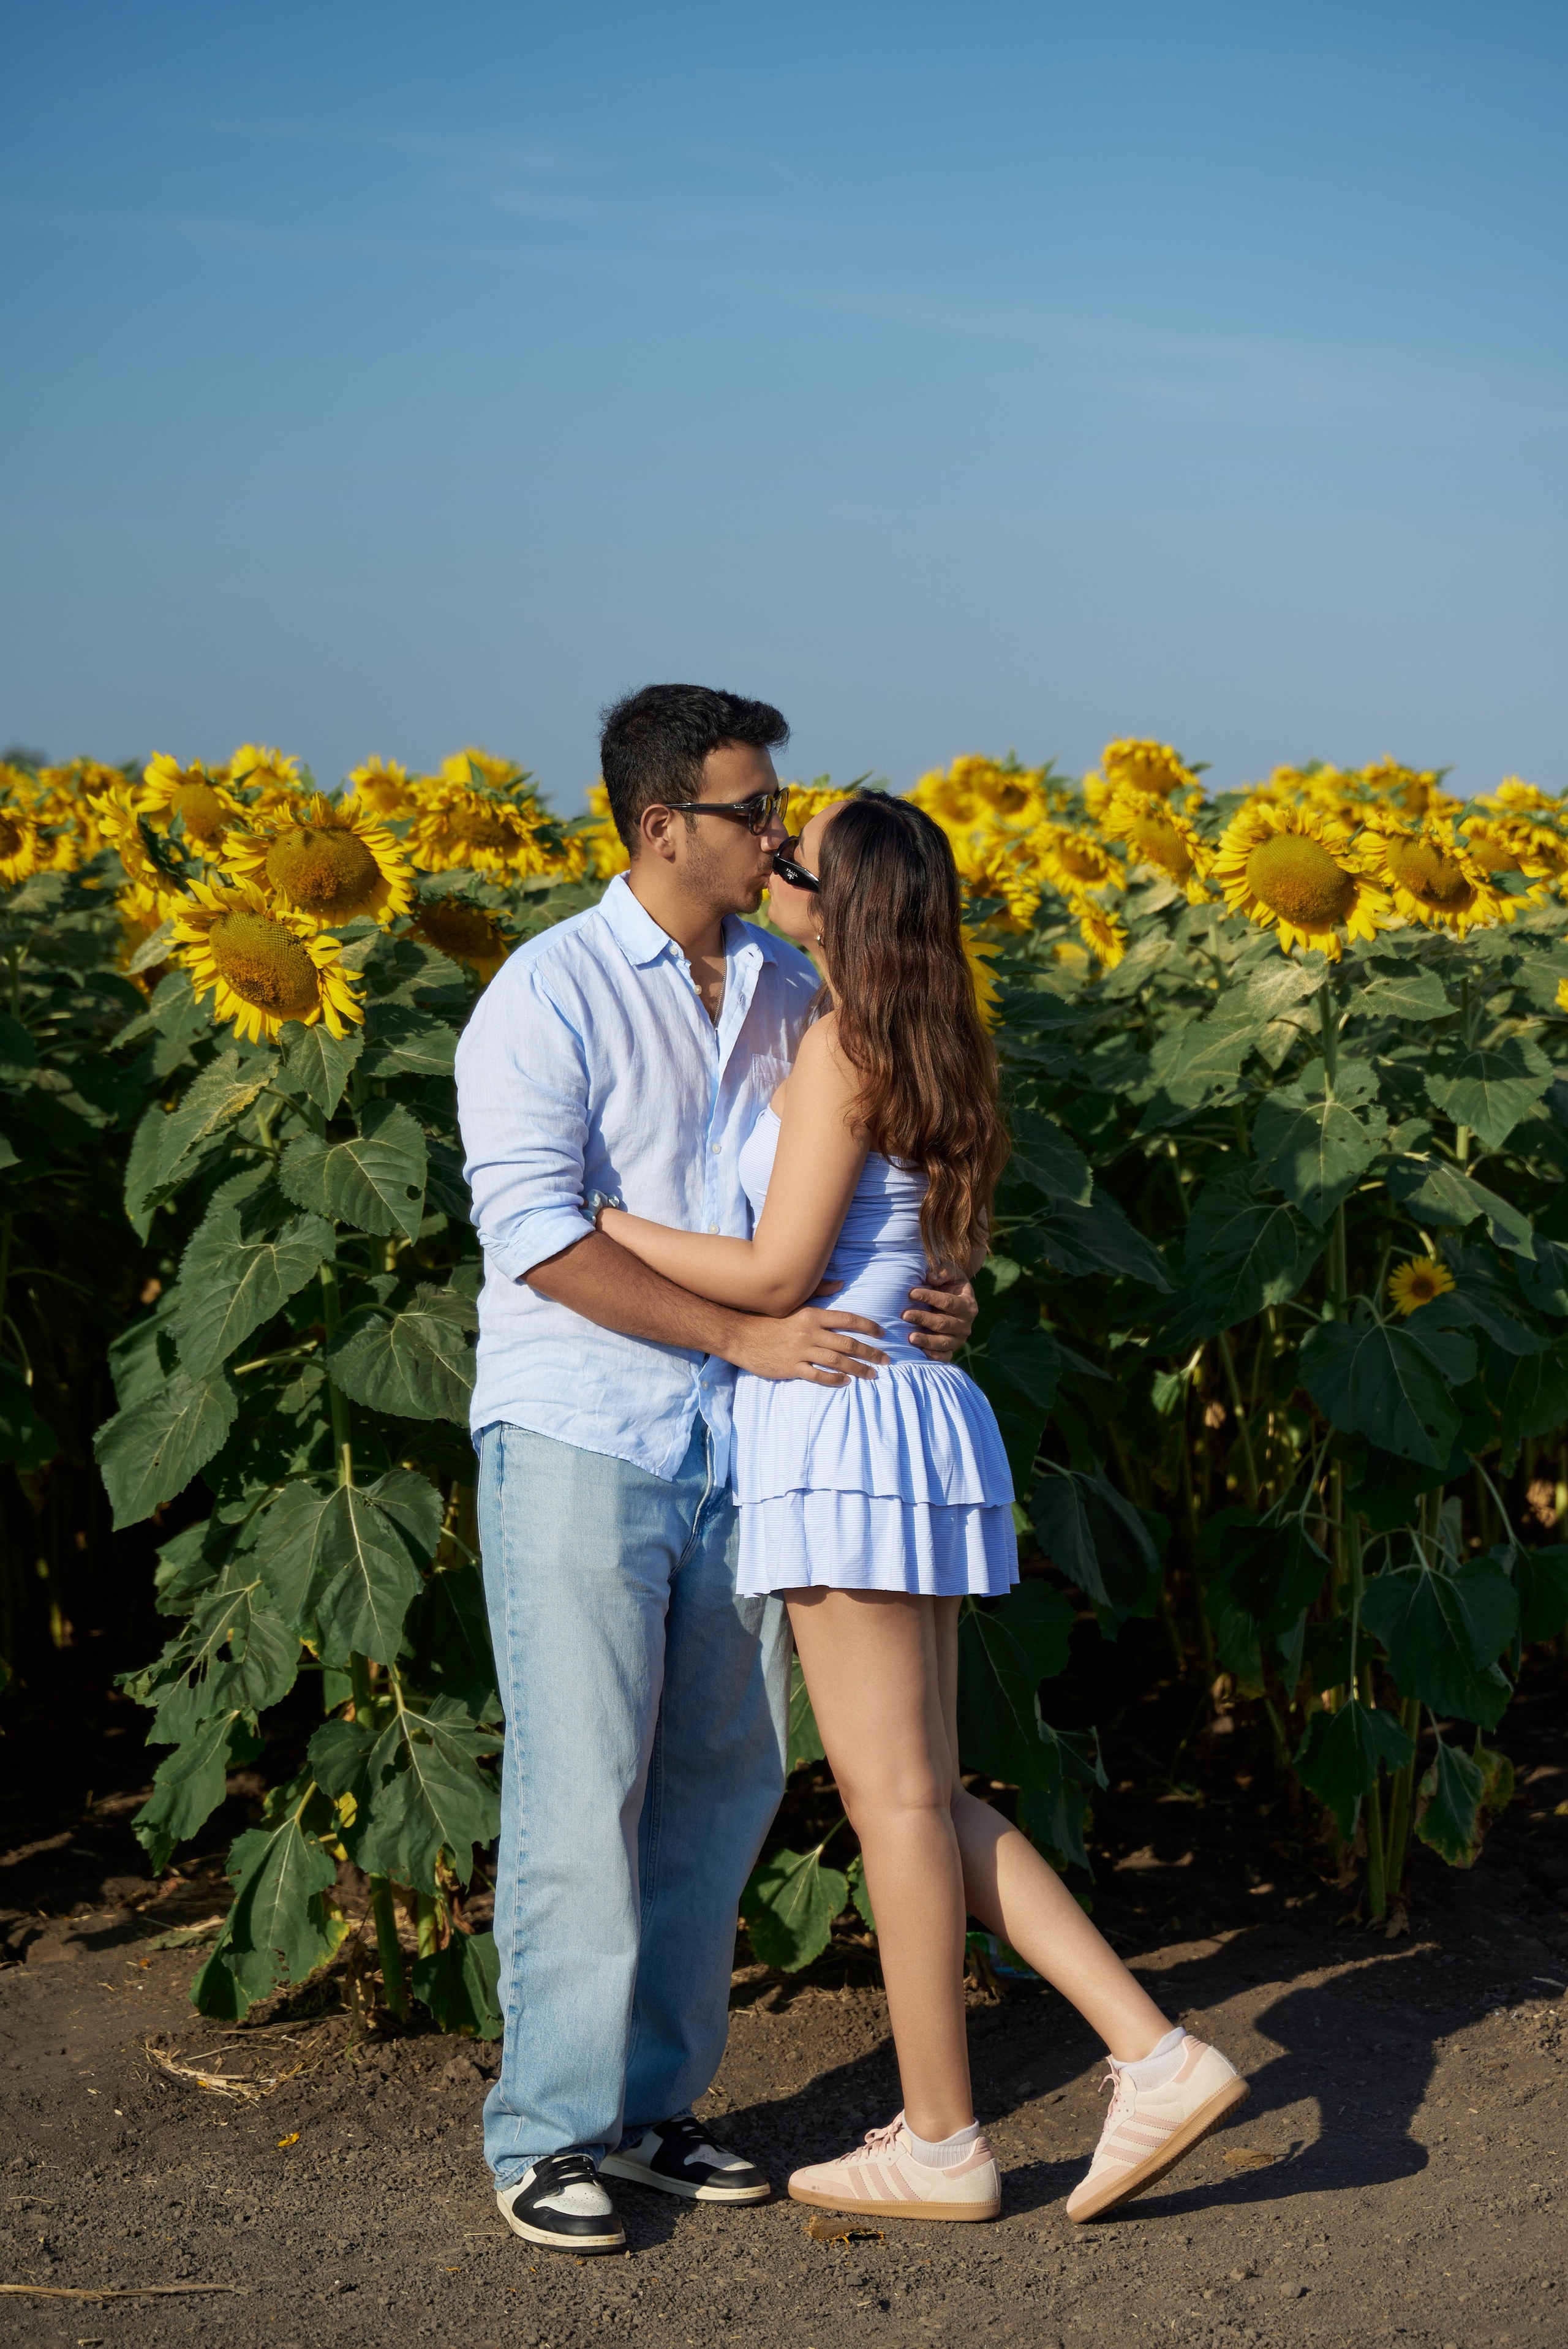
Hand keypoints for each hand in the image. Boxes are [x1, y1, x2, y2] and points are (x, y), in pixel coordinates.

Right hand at [727, 1305, 887, 1385]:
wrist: (740, 1336)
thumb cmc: (769, 1320)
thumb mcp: (794, 1304)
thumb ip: (819, 1292)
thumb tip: (841, 1283)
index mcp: (812, 1315)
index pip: (848, 1319)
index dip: (868, 1327)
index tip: (883, 1334)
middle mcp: (809, 1332)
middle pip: (848, 1343)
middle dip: (870, 1353)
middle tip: (886, 1361)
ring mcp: (800, 1351)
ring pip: (837, 1361)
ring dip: (858, 1369)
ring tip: (872, 1375)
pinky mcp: (791, 1367)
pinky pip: (818, 1375)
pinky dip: (834, 1379)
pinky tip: (845, 1382)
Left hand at [903, 1267, 977, 1362]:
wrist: (953, 1300)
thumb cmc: (949, 1284)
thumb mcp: (951, 1272)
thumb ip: (943, 1271)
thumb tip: (930, 1277)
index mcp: (967, 1305)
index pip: (948, 1302)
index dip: (930, 1297)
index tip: (911, 1293)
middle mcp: (965, 1324)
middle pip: (943, 1323)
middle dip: (923, 1319)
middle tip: (904, 1315)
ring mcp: (958, 1339)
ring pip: (943, 1342)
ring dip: (926, 1340)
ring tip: (910, 1337)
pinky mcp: (951, 1350)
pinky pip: (945, 1356)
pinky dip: (935, 1357)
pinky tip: (921, 1353)